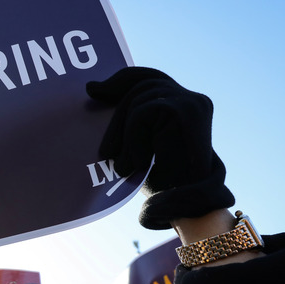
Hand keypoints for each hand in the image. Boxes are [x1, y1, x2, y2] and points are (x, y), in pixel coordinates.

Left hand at [87, 67, 233, 228]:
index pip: (147, 77)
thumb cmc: (162, 182)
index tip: (92, 90)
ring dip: (124, 136)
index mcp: (184, 104)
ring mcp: (192, 103)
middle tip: (105, 152)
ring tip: (124, 166)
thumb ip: (130, 121)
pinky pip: (143, 114)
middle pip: (141, 85)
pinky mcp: (186, 111)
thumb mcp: (140, 145)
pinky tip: (134, 164)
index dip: (120, 80)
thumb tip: (93, 91)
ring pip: (139, 100)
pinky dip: (133, 141)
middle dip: (117, 117)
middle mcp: (192, 99)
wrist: (185, 206)